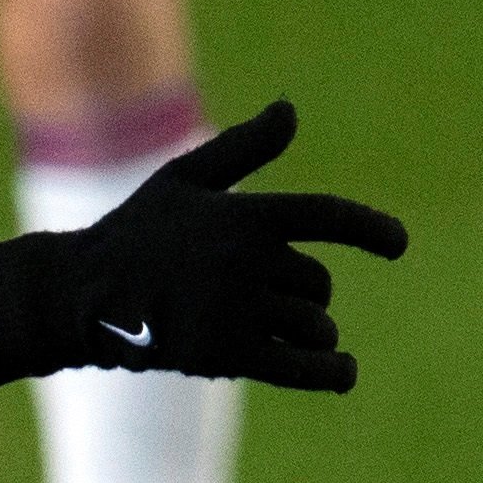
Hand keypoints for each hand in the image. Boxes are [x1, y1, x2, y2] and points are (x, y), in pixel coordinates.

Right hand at [0, 100, 404, 392]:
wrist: (83, 295)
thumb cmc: (136, 232)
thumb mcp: (186, 179)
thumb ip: (244, 149)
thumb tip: (290, 110)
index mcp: (247, 214)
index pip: (328, 217)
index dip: (370, 229)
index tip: (398, 245)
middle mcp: (248, 261)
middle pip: (316, 284)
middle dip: (307, 294)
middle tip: (268, 299)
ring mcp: (237, 310)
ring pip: (312, 325)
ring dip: (313, 332)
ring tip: (289, 334)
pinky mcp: (226, 354)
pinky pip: (299, 367)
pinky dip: (330, 372)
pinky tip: (343, 372)